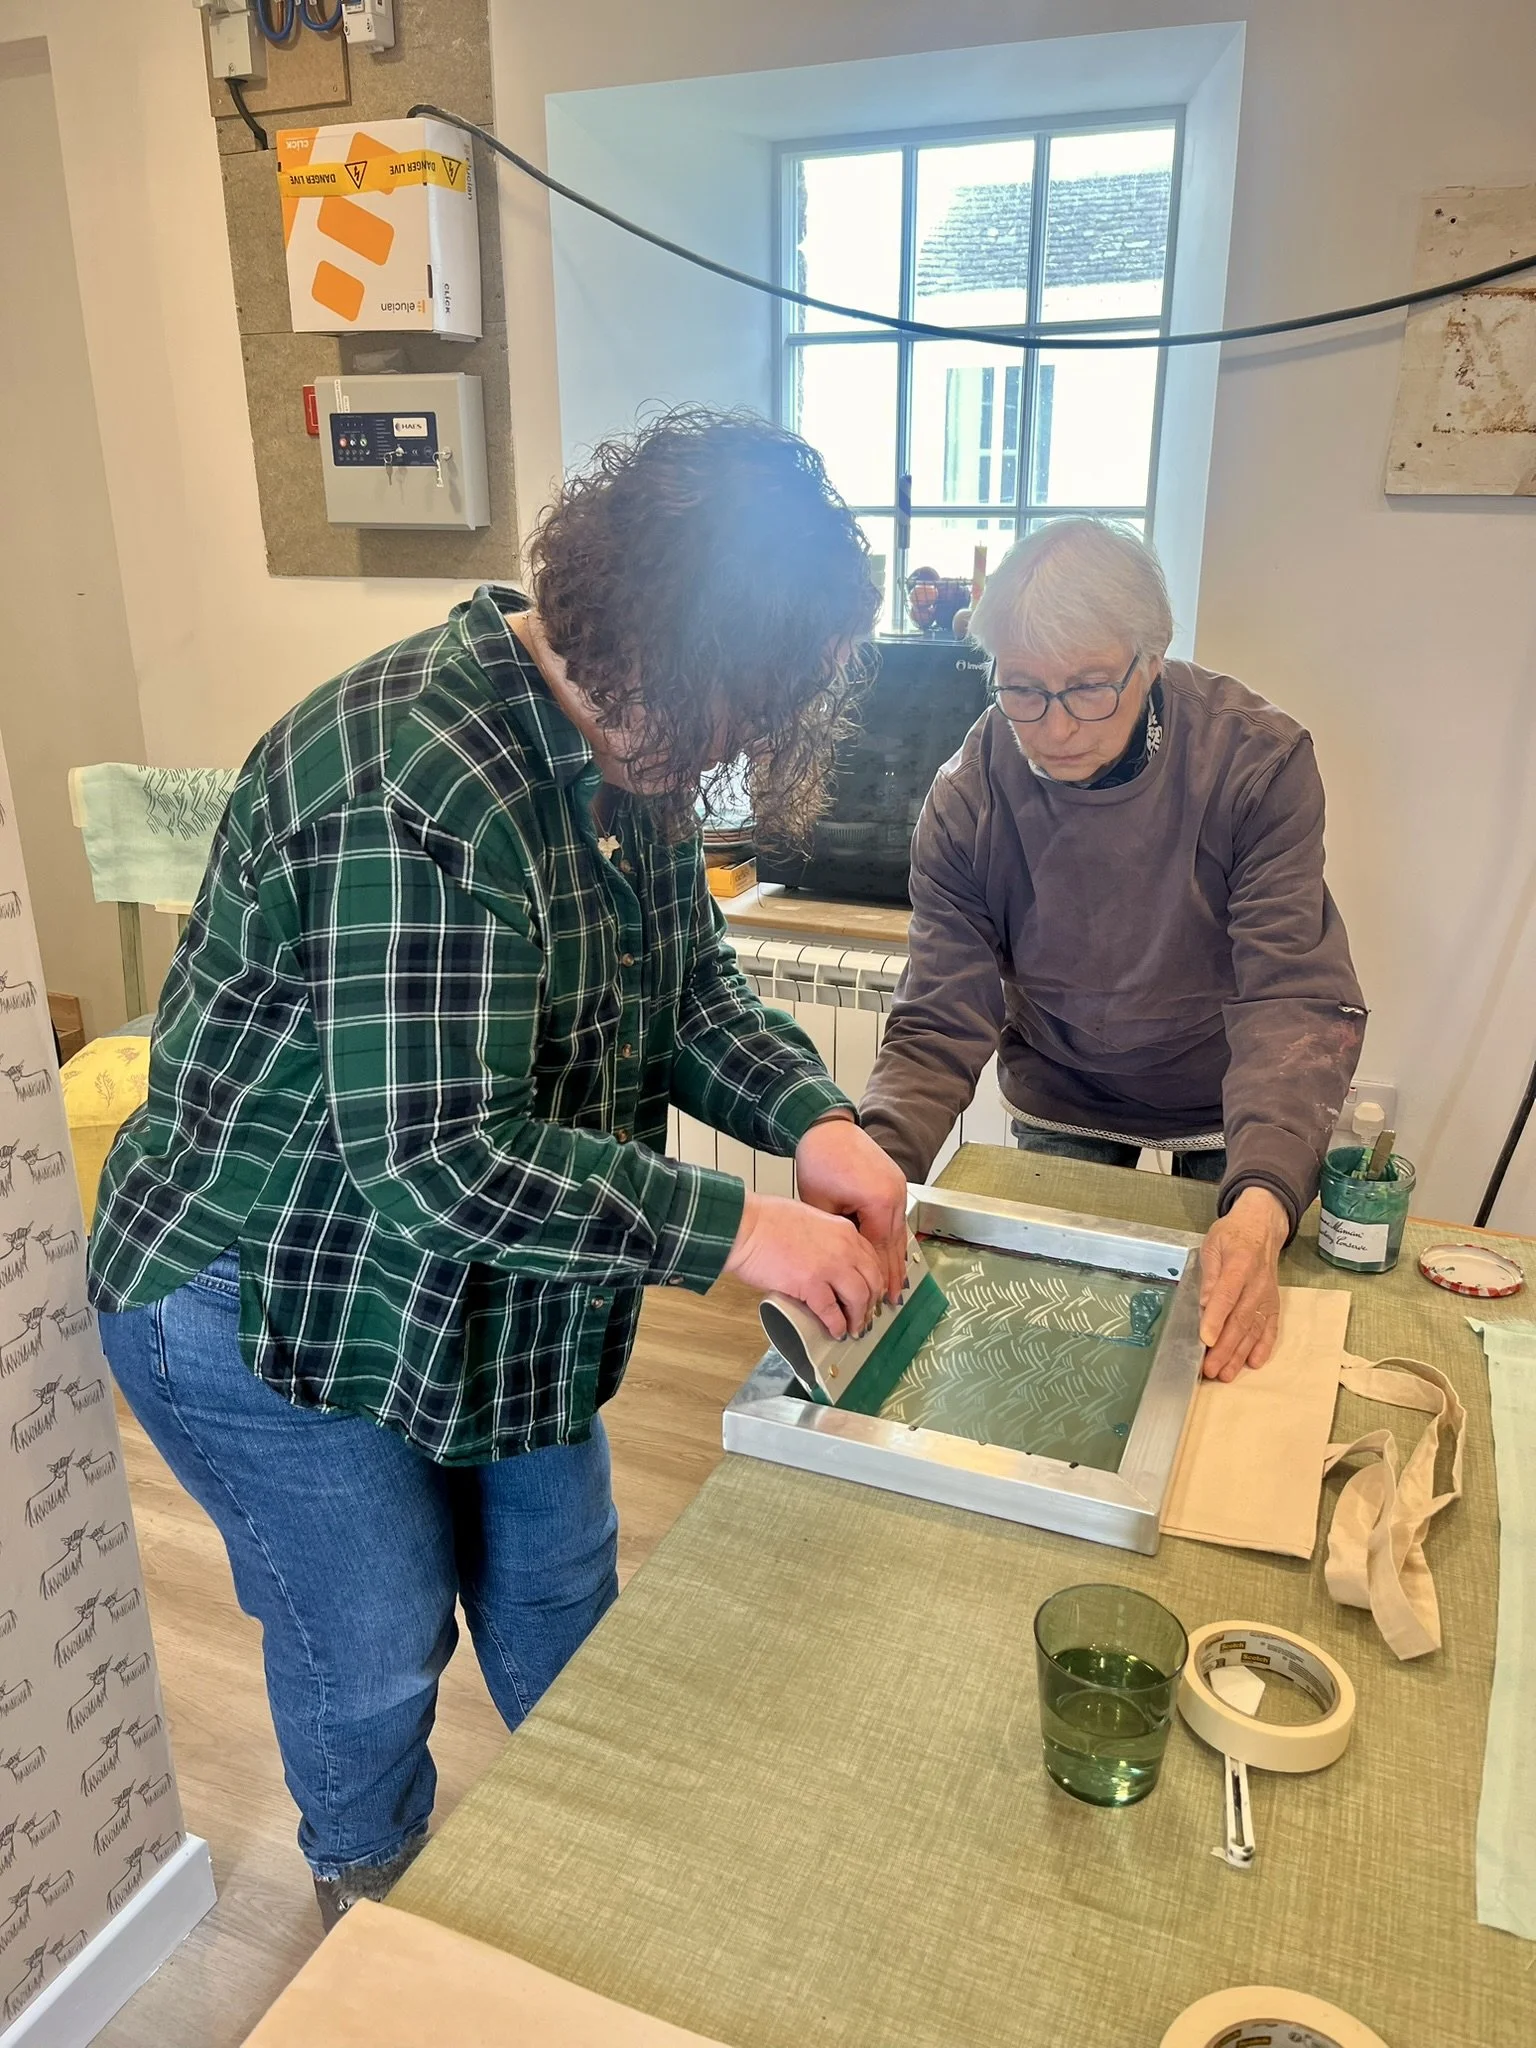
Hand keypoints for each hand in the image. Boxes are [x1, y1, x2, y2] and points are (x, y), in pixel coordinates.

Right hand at [723, 1191, 886, 1339]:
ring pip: (859, 1298)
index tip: (871, 1292)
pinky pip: (832, 1312)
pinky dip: (837, 1325)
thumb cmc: (766, 1219)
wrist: (746, 1225)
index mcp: (844, 1230)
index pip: (871, 1259)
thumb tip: (826, 1258)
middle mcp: (844, 1248)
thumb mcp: (810, 1218)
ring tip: (854, 1329)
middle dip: (872, 1302)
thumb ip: (826, 1238)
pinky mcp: (811, 1285)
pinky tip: (836, 1331)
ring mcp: (830, 1267)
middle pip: (872, 1281)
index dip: (874, 1280)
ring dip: (858, 1318)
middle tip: (866, 1315)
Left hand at [792, 1115, 908, 1304]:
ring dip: (896, 1258)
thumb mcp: (821, 1206)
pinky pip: (897, 1218)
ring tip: (896, 1285)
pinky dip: (893, 1238)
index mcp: (879, 1203)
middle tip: (892, 1302)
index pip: (879, 1250)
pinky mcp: (894, 1182)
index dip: (878, 1278)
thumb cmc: (819, 1162)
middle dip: (893, 1274)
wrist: (826, 1128)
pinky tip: (893, 1254)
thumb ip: (836, 1237)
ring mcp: (898, 1187)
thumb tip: (839, 1265)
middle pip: (895, 1244)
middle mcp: (895, 1196)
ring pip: (899, 1232)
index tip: (878, 1300)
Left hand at [1198, 1188, 1288, 1381]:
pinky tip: (1254, 1363)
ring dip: (1240, 1354)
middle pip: (1240, 1320)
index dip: (1216, 1318)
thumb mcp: (1212, 1245)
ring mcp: (1267, 1296)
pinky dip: (1264, 1347)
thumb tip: (1204, 1303)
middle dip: (1225, 1348)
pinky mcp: (1274, 1303)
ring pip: (1254, 1329)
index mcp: (1239, 1264)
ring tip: (1226, 1374)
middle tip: (1210, 1369)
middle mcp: (1257, 1284)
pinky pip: (1271, 1328)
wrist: (1262, 1227)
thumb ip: (1209, 1274)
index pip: (1226, 1295)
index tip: (1205, 1339)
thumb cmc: (1232, 1236)